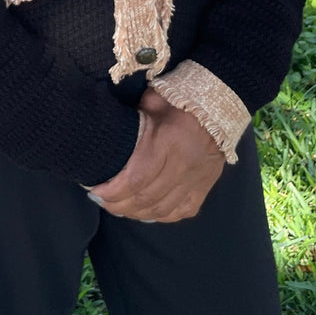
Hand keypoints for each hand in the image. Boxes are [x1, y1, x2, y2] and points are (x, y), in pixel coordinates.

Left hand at [86, 87, 223, 222]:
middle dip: (119, 205)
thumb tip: (107, 138)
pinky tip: (145, 212)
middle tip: (102, 201)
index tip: (95, 191)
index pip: (136, 178)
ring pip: (162, 209)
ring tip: (118, 208)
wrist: (219, 104)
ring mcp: (197, 180)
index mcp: (167, 142)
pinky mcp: (205, 187)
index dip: (114, 191)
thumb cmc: (177, 99)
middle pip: (147, 198)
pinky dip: (160, 216)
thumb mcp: (150, 101)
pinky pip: (181, 211)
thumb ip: (131, 122)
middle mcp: (183, 165)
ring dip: (136, 213)